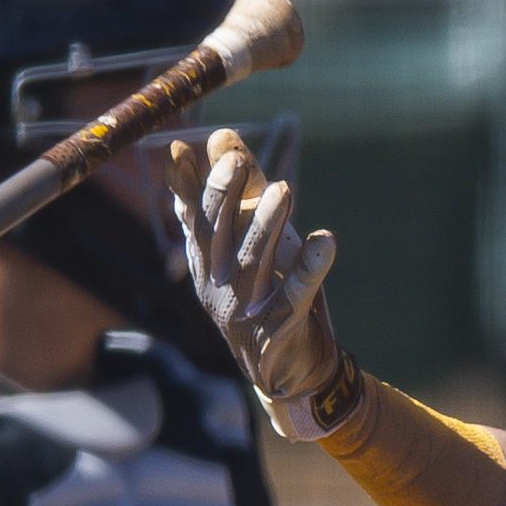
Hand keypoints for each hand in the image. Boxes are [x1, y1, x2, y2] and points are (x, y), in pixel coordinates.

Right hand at [170, 128, 348, 435]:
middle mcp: (219, 284)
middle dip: (224, 198)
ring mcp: (247, 308)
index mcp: (206, 262)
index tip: (180, 150)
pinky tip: (326, 240)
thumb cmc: (261, 294)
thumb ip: (237, 190)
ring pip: (254, 261)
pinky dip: (311, 267)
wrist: (283, 369)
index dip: (185, 186)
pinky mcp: (281, 327)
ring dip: (267, 224)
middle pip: (217, 236)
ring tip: (282, 190)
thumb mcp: (245, 242)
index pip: (193, 218)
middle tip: (237, 163)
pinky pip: (297, 293)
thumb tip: (222, 136)